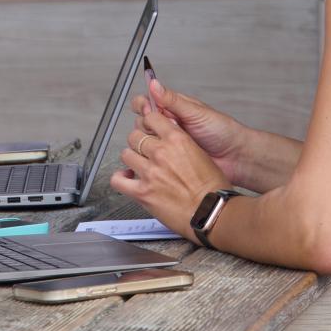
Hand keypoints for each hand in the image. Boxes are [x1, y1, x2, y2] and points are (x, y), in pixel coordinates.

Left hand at [110, 108, 229, 241]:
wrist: (213, 212)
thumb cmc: (212, 188)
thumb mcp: (201, 153)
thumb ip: (181, 143)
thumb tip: (169, 139)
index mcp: (177, 139)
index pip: (151, 118)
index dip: (148, 124)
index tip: (149, 129)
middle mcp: (161, 153)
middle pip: (135, 136)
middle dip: (139, 142)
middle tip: (144, 151)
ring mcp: (150, 172)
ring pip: (126, 154)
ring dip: (131, 159)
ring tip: (138, 165)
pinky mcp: (143, 192)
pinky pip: (118, 180)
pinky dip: (120, 178)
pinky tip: (127, 178)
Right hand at [130, 79, 247, 184]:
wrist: (235, 156)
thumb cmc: (222, 131)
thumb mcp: (196, 112)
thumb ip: (172, 100)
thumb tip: (154, 83)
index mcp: (173, 108)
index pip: (147, 101)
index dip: (143, 104)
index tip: (148, 109)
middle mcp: (168, 124)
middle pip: (141, 120)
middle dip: (147, 123)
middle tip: (163, 127)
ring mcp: (168, 141)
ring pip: (144, 138)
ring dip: (151, 140)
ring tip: (167, 142)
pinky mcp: (170, 158)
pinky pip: (153, 156)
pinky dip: (151, 155)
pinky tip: (160, 155)